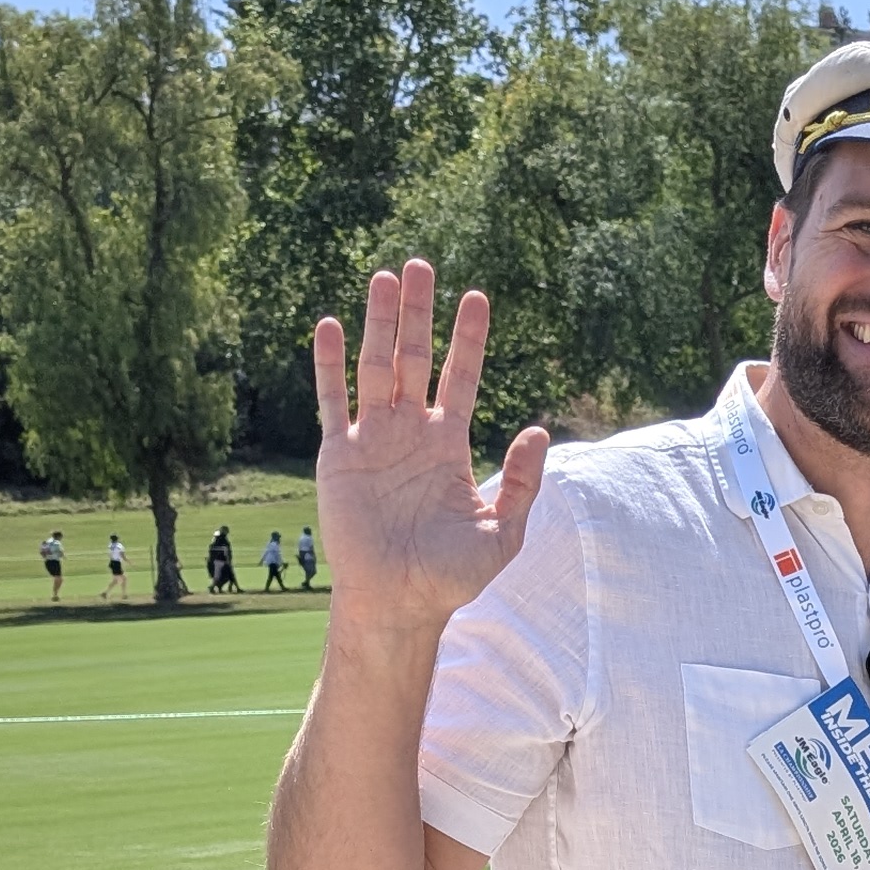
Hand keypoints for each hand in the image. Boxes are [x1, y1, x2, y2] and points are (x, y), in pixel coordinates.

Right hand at [313, 262, 545, 630]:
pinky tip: (329, 325)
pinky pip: (332, 402)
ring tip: (385, 278)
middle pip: (416, 360)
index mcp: (449, 445)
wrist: (399, 603)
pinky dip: (329, 366)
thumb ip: (522, 483)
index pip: (461, 378)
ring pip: (376, 368)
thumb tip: (540, 430)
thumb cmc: (452, 576)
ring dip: (380, 324)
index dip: (468, 340)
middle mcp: (410, 434)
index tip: (477, 298)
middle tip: (423, 265)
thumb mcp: (503, 532)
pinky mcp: (338, 456)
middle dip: (420, 314)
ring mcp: (372, 441)